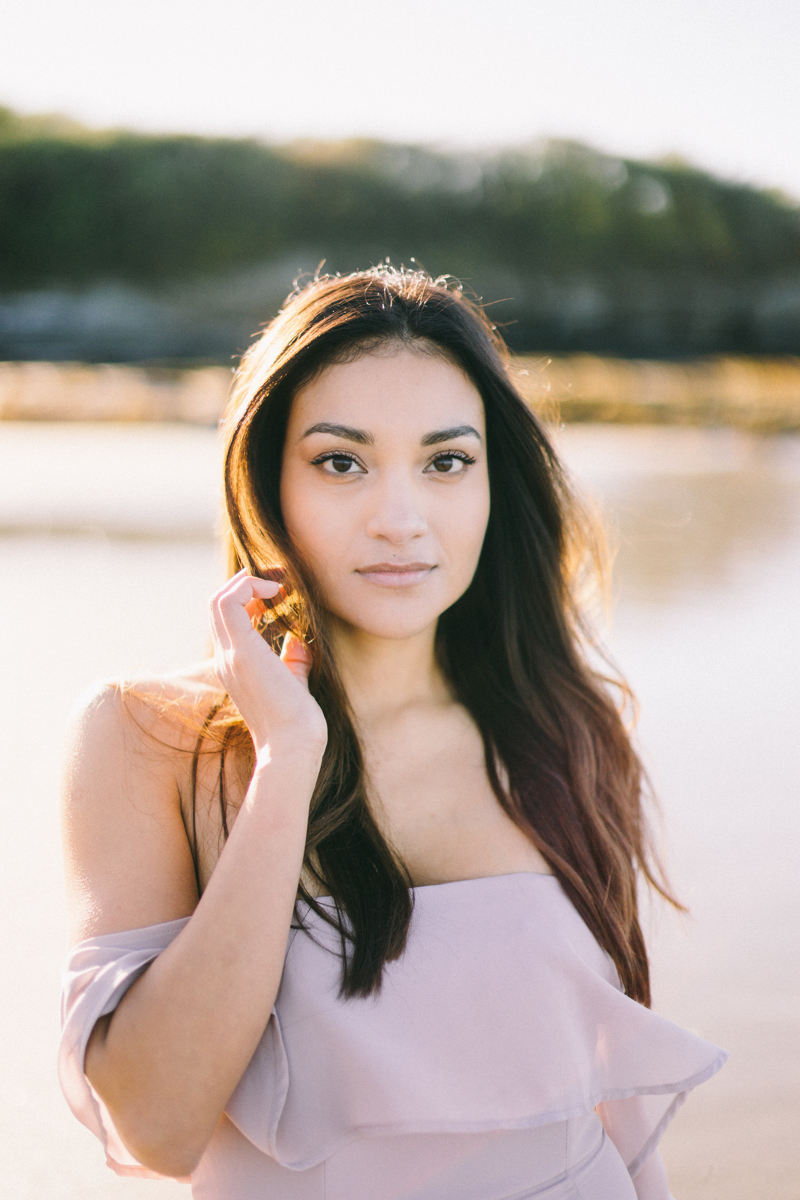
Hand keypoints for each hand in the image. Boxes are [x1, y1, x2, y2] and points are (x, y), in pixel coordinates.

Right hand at [209, 571, 326, 759]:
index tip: (277, 594)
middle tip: (278, 582)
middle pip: (218, 604)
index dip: (248, 597)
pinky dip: (248, 587)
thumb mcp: (293, 680)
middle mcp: (225, 658)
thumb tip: (298, 640)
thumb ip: (292, 659)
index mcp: (234, 665)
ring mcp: (229, 654)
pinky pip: (228, 602)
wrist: (293, 746)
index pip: (227, 619)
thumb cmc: (297, 722)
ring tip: (275, 587)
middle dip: (246, 583)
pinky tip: (275, 595)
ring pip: (218, 599)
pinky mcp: (240, 651)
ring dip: (246, 582)